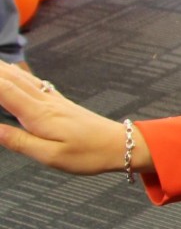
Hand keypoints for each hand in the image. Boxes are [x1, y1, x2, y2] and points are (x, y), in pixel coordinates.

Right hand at [0, 64, 143, 175]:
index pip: (3, 91)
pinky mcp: (58, 102)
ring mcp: (52, 99)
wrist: (121, 145)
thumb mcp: (51, 156)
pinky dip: (14, 74)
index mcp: (39, 114)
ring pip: (19, 78)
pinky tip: (10, 72)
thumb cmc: (89, 154)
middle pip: (8, 78)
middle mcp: (44, 101)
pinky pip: (30, 83)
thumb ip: (19, 141)